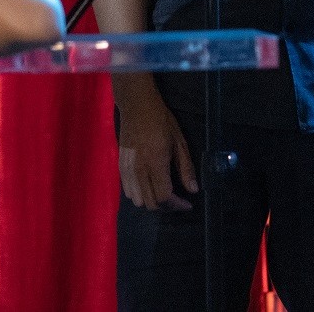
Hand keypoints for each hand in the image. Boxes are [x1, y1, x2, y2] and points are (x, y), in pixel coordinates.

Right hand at [117, 94, 198, 210]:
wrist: (137, 107)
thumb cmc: (161, 122)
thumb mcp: (179, 142)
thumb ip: (186, 168)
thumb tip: (193, 190)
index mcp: (155, 164)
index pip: (164, 198)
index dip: (177, 206)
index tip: (187, 203)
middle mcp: (139, 171)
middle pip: (150, 204)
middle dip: (166, 206)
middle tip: (177, 198)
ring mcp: (127, 170)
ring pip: (137, 200)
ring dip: (151, 201)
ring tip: (162, 192)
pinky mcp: (120, 167)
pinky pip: (128, 191)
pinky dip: (139, 194)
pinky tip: (148, 185)